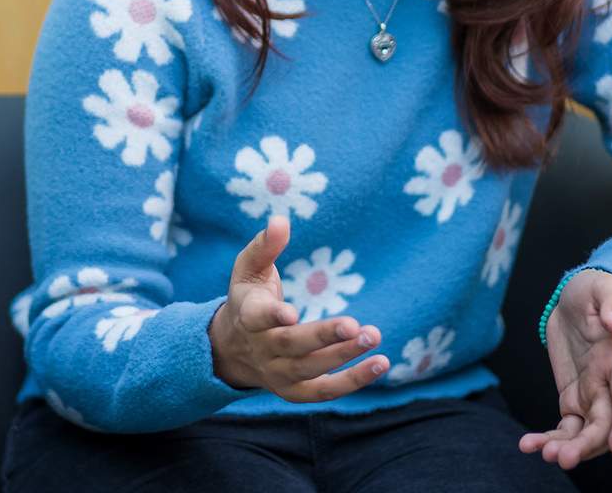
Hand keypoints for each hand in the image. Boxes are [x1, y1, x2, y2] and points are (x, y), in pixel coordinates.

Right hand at [208, 215, 387, 403]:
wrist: (231, 349)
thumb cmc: (248, 298)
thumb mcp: (248, 270)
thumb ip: (264, 246)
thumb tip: (281, 220)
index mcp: (247, 316)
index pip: (256, 319)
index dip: (272, 317)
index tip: (292, 313)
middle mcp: (261, 349)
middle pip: (291, 346)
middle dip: (323, 336)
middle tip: (355, 325)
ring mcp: (277, 374)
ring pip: (310, 370)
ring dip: (343, 356)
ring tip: (374, 337)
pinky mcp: (295, 391)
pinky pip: (324, 391)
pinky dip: (353, 381)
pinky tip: (380, 364)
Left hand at [519, 268, 611, 469]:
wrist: (578, 300)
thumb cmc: (597, 292)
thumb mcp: (606, 288)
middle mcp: (607, 385)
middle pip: (603, 424)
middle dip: (586, 445)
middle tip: (561, 459)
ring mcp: (589, 394)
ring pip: (582, 432)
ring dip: (565, 447)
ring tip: (543, 454)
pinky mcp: (571, 397)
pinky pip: (564, 426)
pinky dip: (549, 438)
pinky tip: (529, 445)